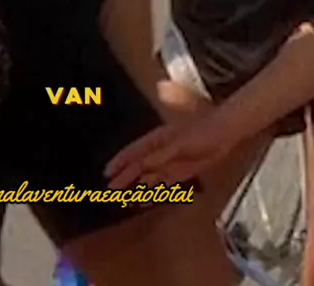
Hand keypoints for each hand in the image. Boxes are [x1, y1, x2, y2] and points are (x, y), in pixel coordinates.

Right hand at [104, 112, 232, 188]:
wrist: (223, 134)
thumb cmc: (201, 133)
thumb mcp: (180, 144)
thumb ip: (161, 156)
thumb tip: (142, 167)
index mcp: (156, 140)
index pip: (133, 152)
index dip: (120, 162)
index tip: (107, 173)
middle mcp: (159, 151)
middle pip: (137, 166)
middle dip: (123, 178)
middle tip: (110, 191)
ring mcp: (169, 162)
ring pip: (147, 176)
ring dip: (135, 186)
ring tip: (122, 198)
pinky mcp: (179, 172)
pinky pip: (162, 183)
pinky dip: (152, 191)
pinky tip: (144, 199)